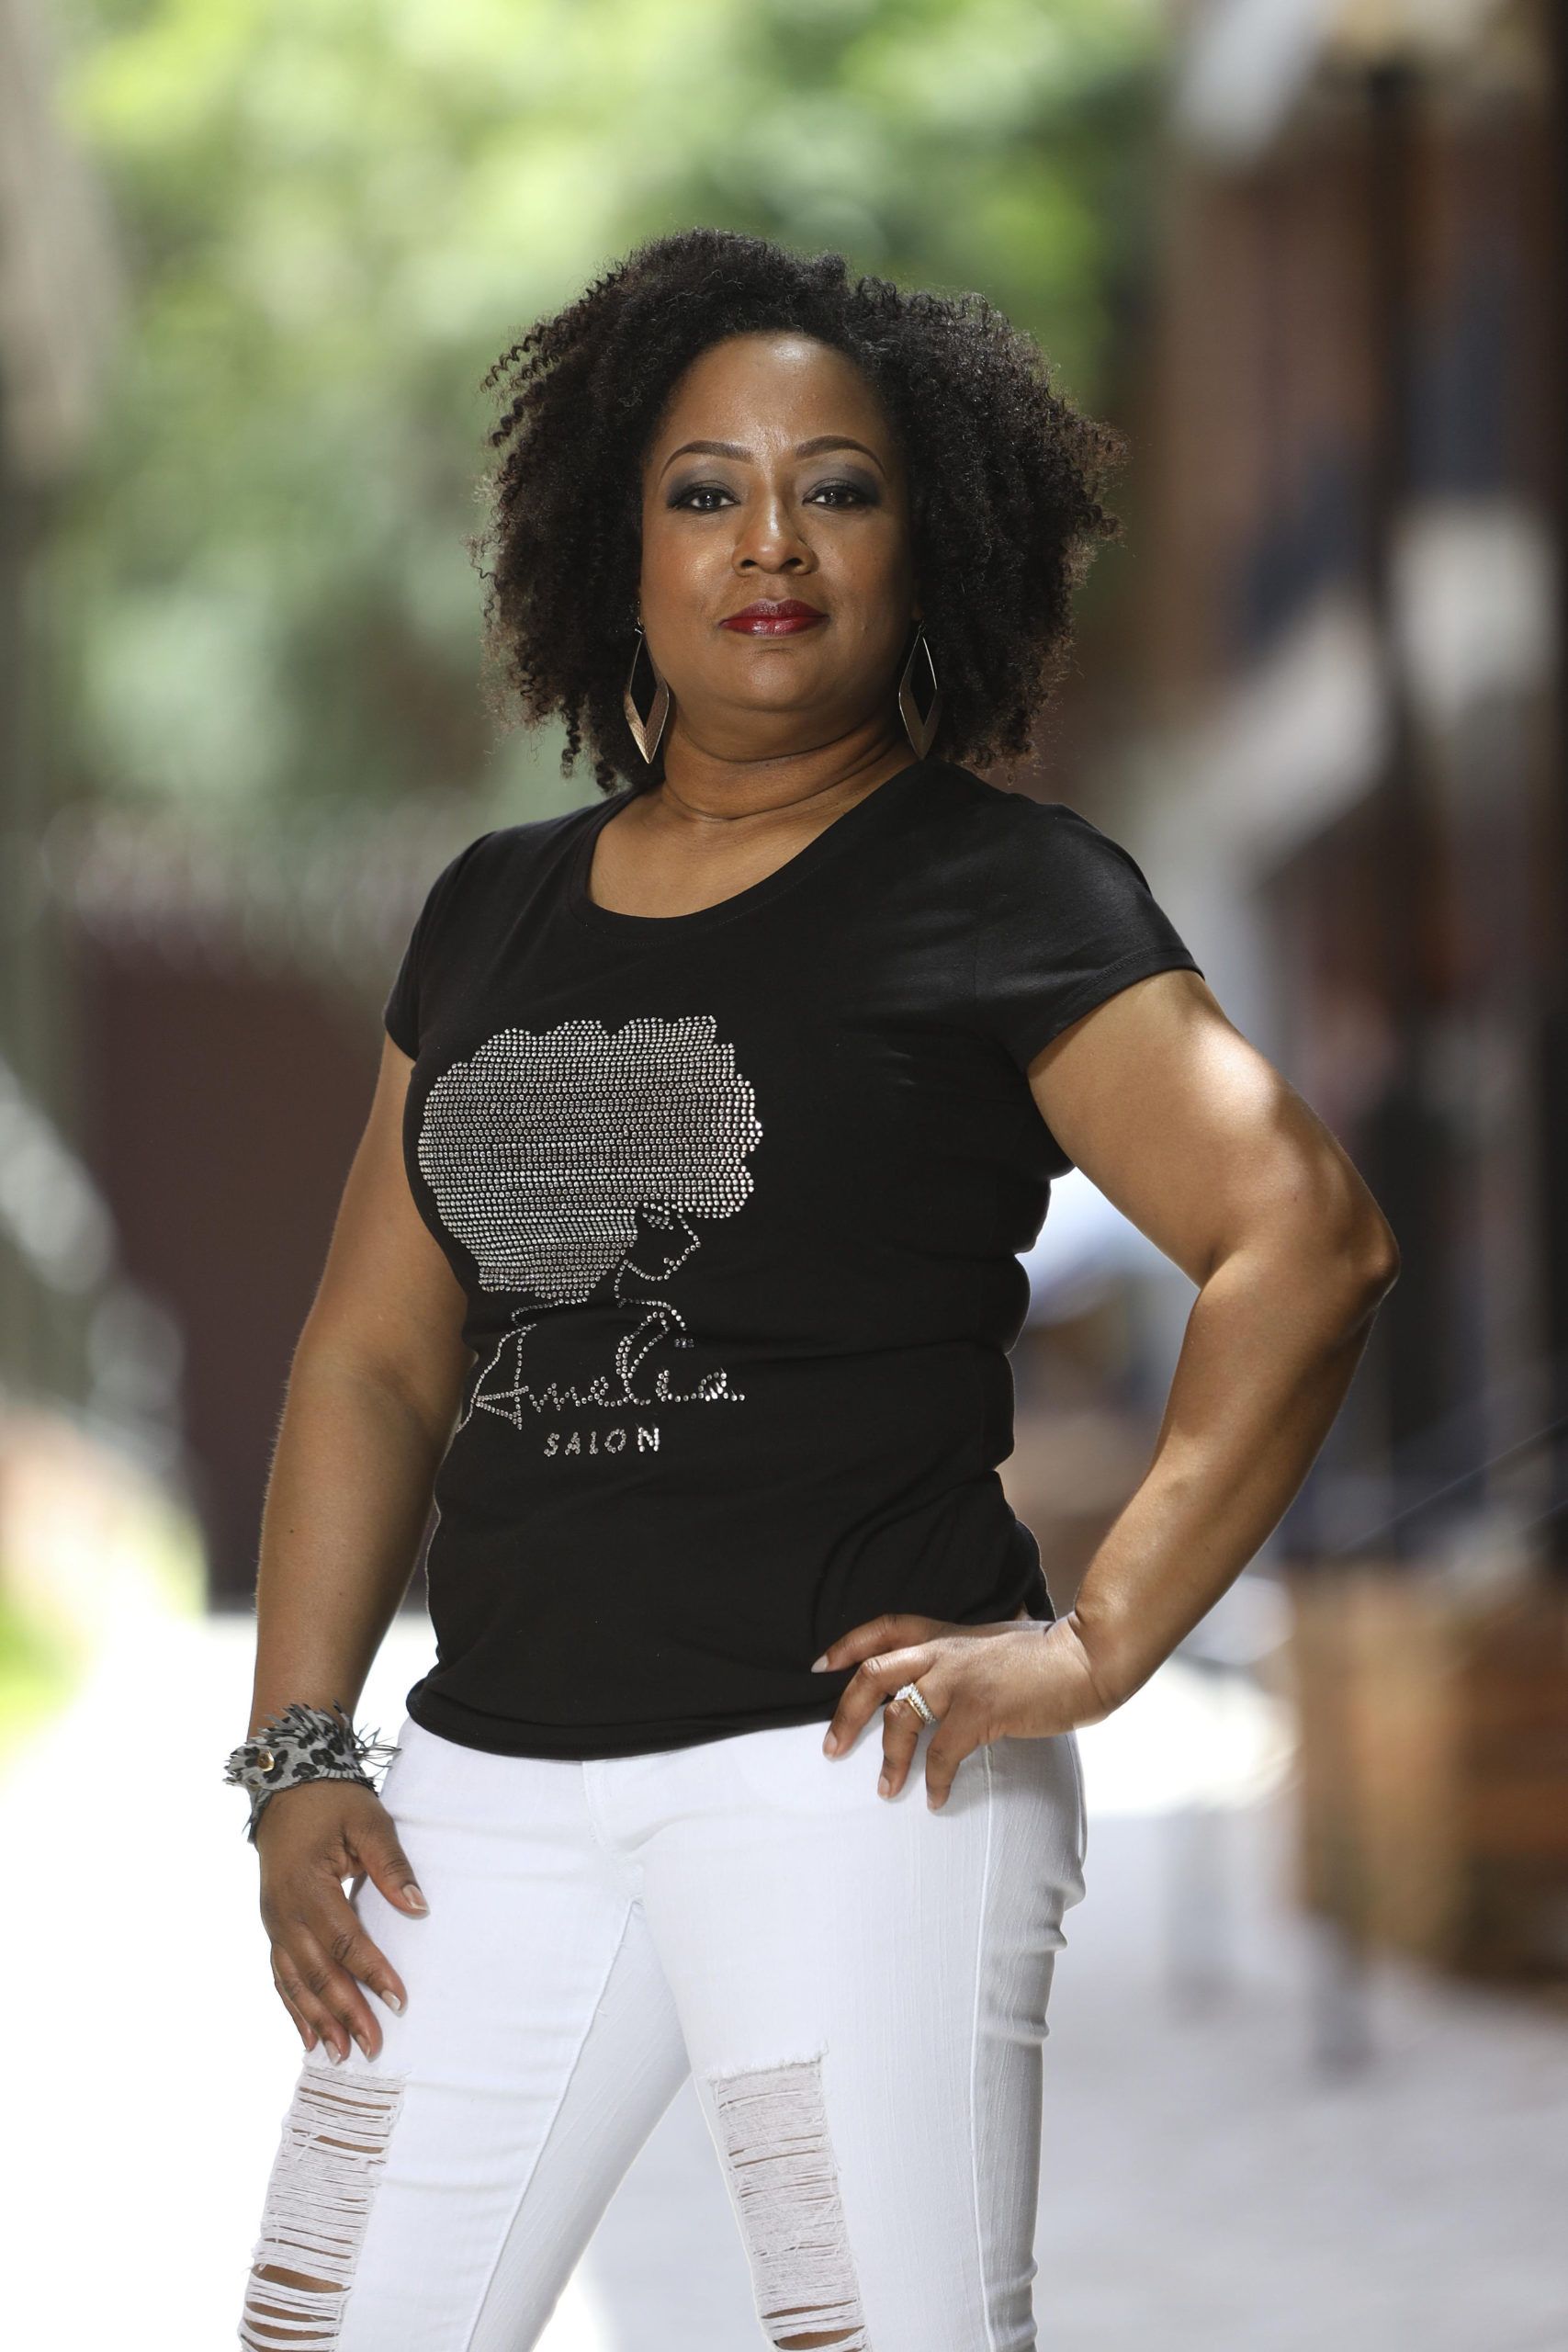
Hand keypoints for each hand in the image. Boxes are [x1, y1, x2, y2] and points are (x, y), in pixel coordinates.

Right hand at [256, 1780, 428, 2060]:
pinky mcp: (273, 1926)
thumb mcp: (368, 1822)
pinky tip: (308, 2036)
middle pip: (317, 1972)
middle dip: (345, 2011)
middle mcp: (284, 1912)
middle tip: (373, 2045)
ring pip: (294, 1982)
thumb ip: (392, 1865)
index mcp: (308, 1886)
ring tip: (341, 2054)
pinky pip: (281, 1975)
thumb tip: (419, 1906)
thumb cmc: (332, 1803)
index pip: (345, 1940)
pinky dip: (293, 2008)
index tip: (399, 2001)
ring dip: (318, 2019)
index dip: (372, 1972)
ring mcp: (273, 1922)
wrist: (286, 1789)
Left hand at [814, 1608, 1116, 1811]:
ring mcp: (957, 1681)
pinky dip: (936, 1781)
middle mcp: (942, 1653)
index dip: (847, 1646)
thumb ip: (976, 1644)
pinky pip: (942, 1754)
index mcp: (945, 1634)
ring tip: (885, 1790)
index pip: (883, 1630)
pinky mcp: (979, 1711)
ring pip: (900, 1719)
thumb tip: (977, 1646)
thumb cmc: (1048, 1651)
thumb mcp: (1000, 1636)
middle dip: (846, 1714)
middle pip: (873, 1675)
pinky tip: (936, 1799)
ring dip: (888, 1760)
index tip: (821, 1665)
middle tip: (832, 1748)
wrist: (1084, 1659)